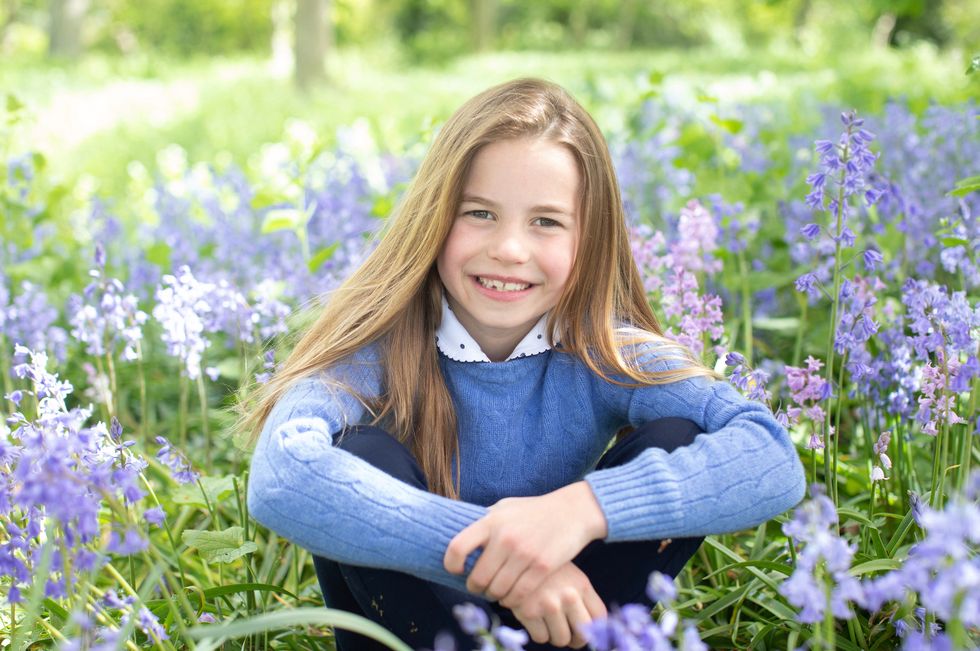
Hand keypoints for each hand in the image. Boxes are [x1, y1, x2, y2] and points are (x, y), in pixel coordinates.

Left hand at [443, 481, 607, 604]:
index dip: (451, 564)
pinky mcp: (542, 567)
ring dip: (494, 596)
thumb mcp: (505, 507)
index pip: (457, 547)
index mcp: (491, 521)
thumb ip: (485, 521)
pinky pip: (519, 595)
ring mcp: (524, 553)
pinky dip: (512, 601)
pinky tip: (512, 597)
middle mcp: (505, 538)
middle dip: (476, 588)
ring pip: (497, 590)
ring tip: (496, 592)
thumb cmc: (534, 510)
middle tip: (479, 587)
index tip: (458, 569)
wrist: (572, 511)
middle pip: (478, 578)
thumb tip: (461, 535)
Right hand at [509, 562, 606, 647]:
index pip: (599, 618)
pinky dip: (538, 633)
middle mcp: (569, 596)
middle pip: (582, 634)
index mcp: (582, 585)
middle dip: (575, 639)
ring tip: (547, 622)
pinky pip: (541, 637)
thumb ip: (582, 598)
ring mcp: (549, 604)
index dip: (592, 629)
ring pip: (561, 639)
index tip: (583, 630)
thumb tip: (588, 630)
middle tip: (566, 633)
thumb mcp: (570, 576)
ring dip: (554, 635)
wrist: (515, 556)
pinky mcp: (528, 612)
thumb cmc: (546, 571)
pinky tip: (534, 619)